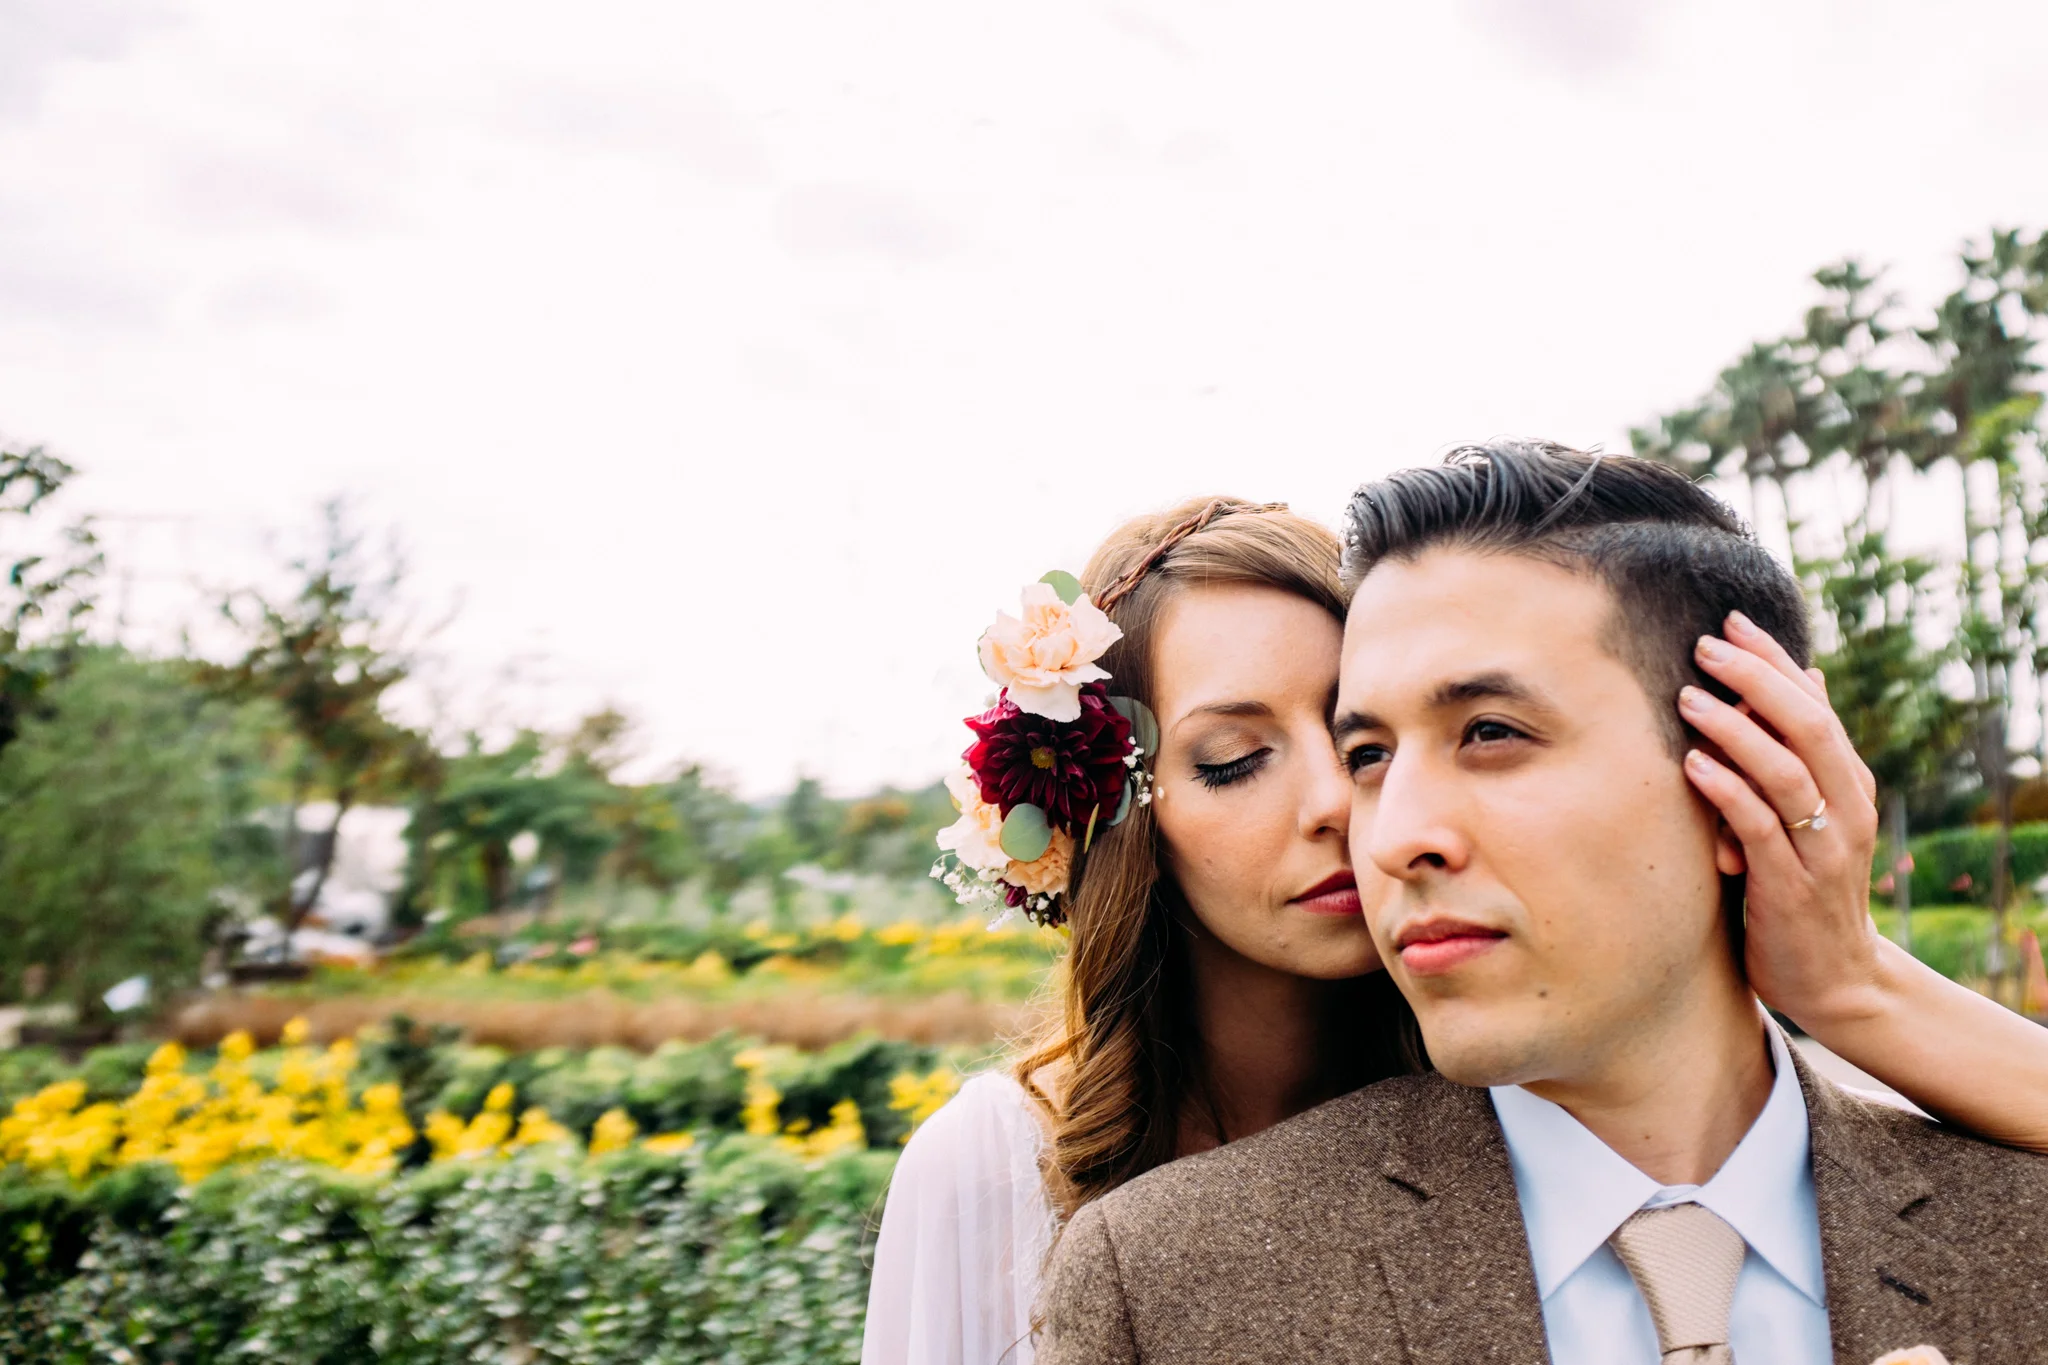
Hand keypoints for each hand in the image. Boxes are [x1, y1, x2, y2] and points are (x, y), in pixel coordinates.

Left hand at [1678, 611, 1884, 1030]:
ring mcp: (1821, 848)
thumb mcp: (1812, 814)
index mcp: (1848, 783)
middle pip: (1807, 726)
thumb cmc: (1807, 885)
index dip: (1774, 660)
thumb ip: (1804, 753)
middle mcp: (1845, 809)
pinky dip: (1727, 792)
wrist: (1835, 978)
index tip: (1731, 621)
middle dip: (1756, 680)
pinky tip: (1693, 765)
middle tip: (1705, 646)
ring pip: (1785, 773)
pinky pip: (1759, 829)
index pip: (1815, 704)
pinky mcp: (1791, 886)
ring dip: (1735, 731)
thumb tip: (1806, 677)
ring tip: (1688, 698)